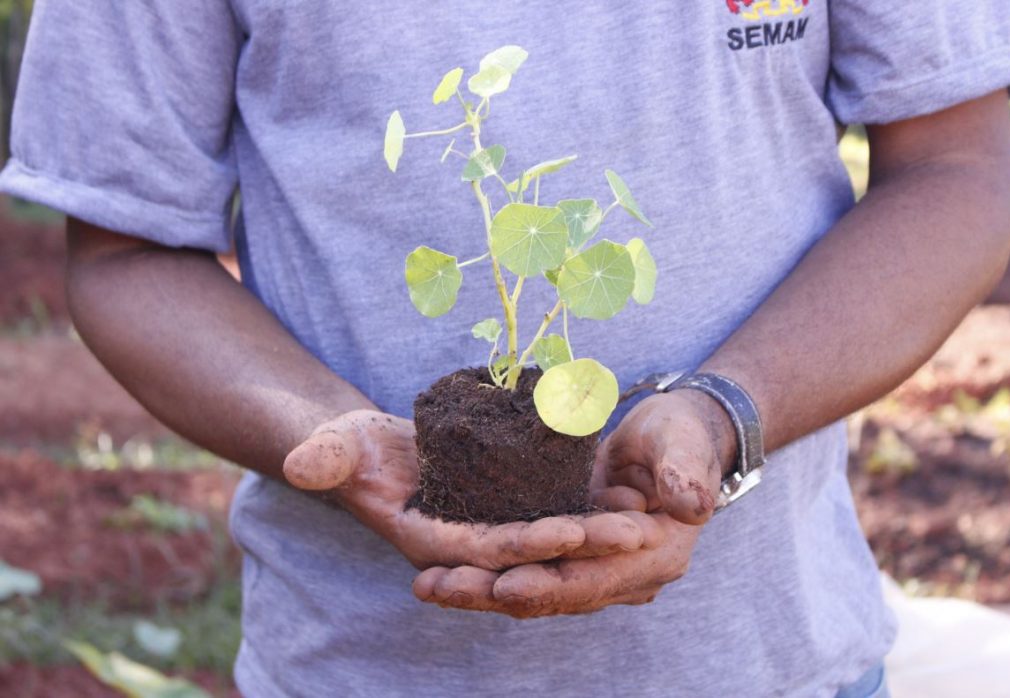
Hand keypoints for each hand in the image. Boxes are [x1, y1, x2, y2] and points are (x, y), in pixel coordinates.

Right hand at [283, 410, 660, 570]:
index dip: (531, 539)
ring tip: (656, 515)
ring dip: (603, 532)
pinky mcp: (510, 509)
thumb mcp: (336, 448)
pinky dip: (595, 509)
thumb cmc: (349, 451)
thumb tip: (301, 464)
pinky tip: (637, 494)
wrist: (370, 451)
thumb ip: (323, 458)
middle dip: (587, 543)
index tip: (576, 529)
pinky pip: (559, 512)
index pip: (490, 549)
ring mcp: (495, 529)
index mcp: (435, 543)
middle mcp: (473, 546)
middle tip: (642, 531)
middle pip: (538, 549)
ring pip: (557, 536)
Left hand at [412, 390, 733, 615]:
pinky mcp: (566, 556)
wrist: (673, 440)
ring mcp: (591, 570)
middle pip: (551, 594)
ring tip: (425, 585)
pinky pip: (521, 570)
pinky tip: (437, 571)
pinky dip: (482, 573)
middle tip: (438, 587)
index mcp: (654, 557)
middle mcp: (621, 576)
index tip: (504, 585)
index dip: (549, 582)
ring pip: (529, 589)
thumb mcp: (684, 444)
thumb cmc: (680, 436)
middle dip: (492, 593)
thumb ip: (685, 473)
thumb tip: (692, 506)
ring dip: (477, 591)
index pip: (594, 578)